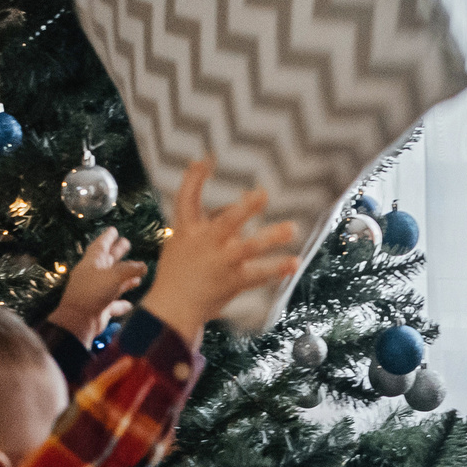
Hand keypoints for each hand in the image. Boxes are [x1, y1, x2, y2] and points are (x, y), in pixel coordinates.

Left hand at [47, 227, 145, 346]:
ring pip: (114, 281)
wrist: (79, 320)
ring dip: (126, 276)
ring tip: (139, 271)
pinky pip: (114, 302)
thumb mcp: (113, 276)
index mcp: (92, 263)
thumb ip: (130, 270)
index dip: (108, 237)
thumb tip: (144, 266)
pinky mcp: (101, 307)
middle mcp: (94, 275)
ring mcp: (97, 291)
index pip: (100, 245)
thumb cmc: (93, 293)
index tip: (114, 229)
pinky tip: (130, 303)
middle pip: (108, 260)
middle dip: (117, 252)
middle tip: (127, 243)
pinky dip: (122, 302)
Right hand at [141, 157, 299, 340]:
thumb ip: (207, 220)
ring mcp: (222, 263)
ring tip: (291, 228)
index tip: (206, 159)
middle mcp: (206, 243)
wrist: (172, 307)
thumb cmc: (178, 270)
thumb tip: (237, 203)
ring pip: (249, 248)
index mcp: (188, 229)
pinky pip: (259, 274)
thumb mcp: (181, 241)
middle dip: (245, 209)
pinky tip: (294, 262)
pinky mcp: (233, 281)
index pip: (187, 198)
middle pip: (227, 222)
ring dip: (271, 237)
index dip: (195, 178)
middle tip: (262, 194)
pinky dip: (277, 269)